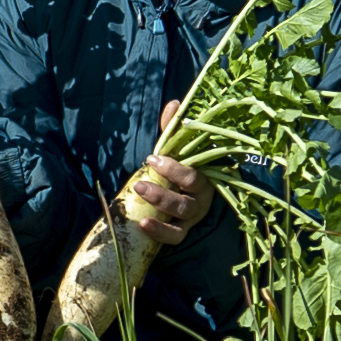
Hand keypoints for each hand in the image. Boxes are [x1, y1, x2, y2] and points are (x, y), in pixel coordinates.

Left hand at [127, 98, 216, 245]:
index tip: (153, 158)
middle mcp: (200, 200)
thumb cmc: (178, 171)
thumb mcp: (176, 151)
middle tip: (140, 183)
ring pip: (179, 217)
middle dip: (162, 191)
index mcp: (202, 179)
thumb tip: (175, 103)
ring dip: (159, 207)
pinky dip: (159, 232)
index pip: (192, 175)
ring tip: (138, 197)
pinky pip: (173, 237)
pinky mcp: (180, 232)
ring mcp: (190, 219)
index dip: (174, 169)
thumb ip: (174, 130)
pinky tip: (142, 224)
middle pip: (186, 200)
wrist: (181, 197)